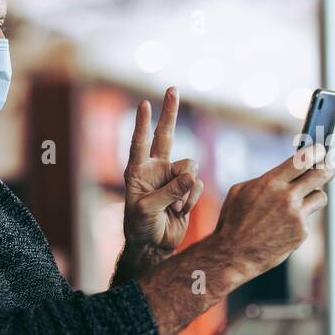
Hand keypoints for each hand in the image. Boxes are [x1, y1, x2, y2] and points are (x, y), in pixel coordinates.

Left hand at [123, 87, 203, 255]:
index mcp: (138, 172)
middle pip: (166, 135)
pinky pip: (196, 185)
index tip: (144, 104)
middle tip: (172, 88)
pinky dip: (190, 199)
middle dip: (170, 113)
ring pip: (190, 167)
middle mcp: (155, 170)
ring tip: (172, 207)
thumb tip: (190, 175)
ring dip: (184, 189)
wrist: (154, 246)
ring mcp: (172, 178)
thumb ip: (168, 191)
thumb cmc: (141, 227)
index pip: (140, 143)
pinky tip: (179, 211)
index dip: (142, 124)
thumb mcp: (148, 209)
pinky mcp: (186, 189)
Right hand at [211, 144, 330, 277]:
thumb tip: (283, 173)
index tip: (320, 151)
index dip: (316, 152)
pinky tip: (282, 227)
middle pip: (322, 174)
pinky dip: (298, 221)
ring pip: (320, 197)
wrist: (232, 254)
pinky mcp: (301, 232)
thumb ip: (264, 180)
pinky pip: (307, 219)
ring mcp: (296, 215)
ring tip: (301, 201)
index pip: (303, 159)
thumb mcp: (240, 192)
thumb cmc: (232, 222)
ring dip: (314, 196)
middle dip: (326, 169)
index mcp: (271, 182)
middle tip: (326, 169)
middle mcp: (287, 197)